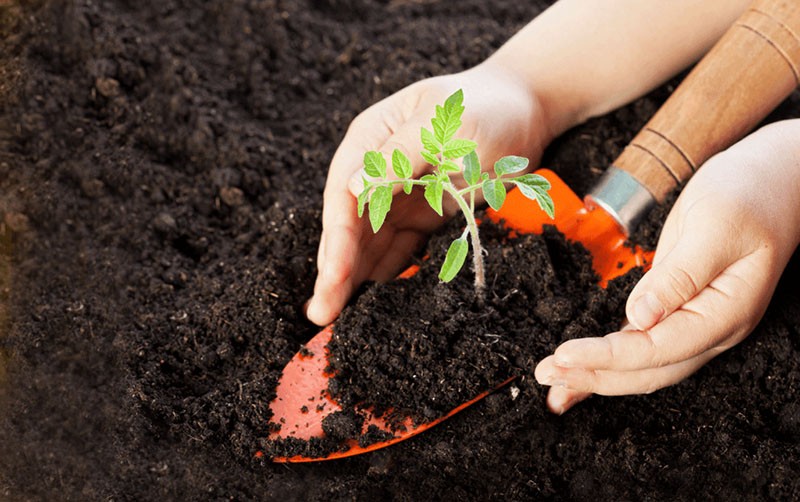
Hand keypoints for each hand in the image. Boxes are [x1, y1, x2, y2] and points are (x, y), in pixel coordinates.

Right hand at [305, 64, 552, 325]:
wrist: (527, 109)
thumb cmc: (486, 107)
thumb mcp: (443, 126)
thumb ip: (399, 155)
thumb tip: (352, 188)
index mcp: (371, 138)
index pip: (344, 195)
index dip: (337, 240)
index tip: (332, 278)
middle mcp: (376, 168)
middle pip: (349, 224)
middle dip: (334, 268)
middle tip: (321, 314)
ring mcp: (398, 192)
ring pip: (368, 242)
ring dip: (353, 277)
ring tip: (333, 316)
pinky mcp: (421, 212)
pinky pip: (397, 247)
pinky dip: (385, 271)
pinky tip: (371, 300)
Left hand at [535, 119, 799, 413]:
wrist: (771, 179)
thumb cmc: (750, 195)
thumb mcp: (715, 226)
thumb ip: (679, 275)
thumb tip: (639, 317)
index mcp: (725, 312)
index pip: (659, 349)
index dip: (609, 357)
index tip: (566, 355)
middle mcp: (710, 327)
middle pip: (648, 369)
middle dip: (594, 376)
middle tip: (545, 373)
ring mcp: (694, 321)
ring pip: (642, 364)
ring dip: (596, 375)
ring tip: (552, 381)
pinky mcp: (676, 308)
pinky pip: (639, 342)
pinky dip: (607, 357)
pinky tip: (579, 367)